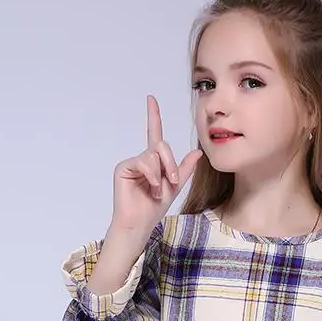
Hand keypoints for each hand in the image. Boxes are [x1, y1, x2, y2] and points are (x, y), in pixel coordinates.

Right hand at [111, 94, 202, 233]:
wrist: (141, 222)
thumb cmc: (155, 207)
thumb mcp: (175, 186)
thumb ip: (185, 168)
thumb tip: (197, 152)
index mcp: (155, 161)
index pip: (155, 134)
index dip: (153, 116)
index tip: (151, 98)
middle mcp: (143, 158)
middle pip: (160, 145)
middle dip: (170, 163)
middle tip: (172, 181)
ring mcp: (132, 162)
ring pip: (153, 155)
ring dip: (161, 173)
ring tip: (158, 190)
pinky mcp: (124, 167)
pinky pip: (143, 162)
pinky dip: (152, 175)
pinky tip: (151, 187)